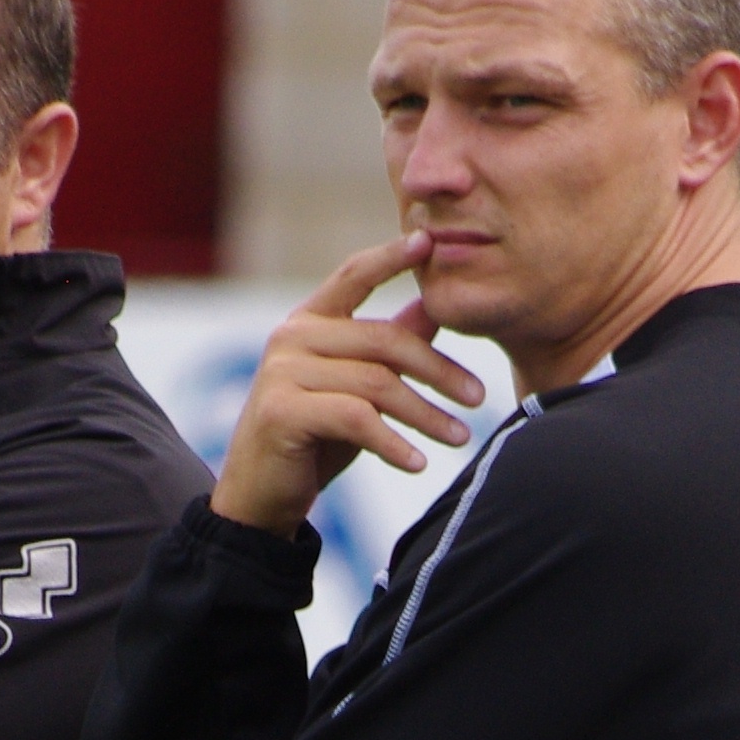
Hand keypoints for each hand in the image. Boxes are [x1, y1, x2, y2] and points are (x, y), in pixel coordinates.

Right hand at [209, 231, 485, 538]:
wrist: (260, 498)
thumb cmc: (312, 441)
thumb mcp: (357, 390)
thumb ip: (387, 349)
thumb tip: (433, 309)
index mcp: (307, 322)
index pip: (353, 275)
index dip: (391, 256)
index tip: (429, 241)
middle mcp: (290, 337)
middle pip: (383, 341)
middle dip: (438, 370)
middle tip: (478, 397)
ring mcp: (282, 372)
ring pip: (375, 384)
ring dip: (425, 415)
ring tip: (460, 438)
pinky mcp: (282, 411)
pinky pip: (356, 419)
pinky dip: (394, 443)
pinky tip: (418, 463)